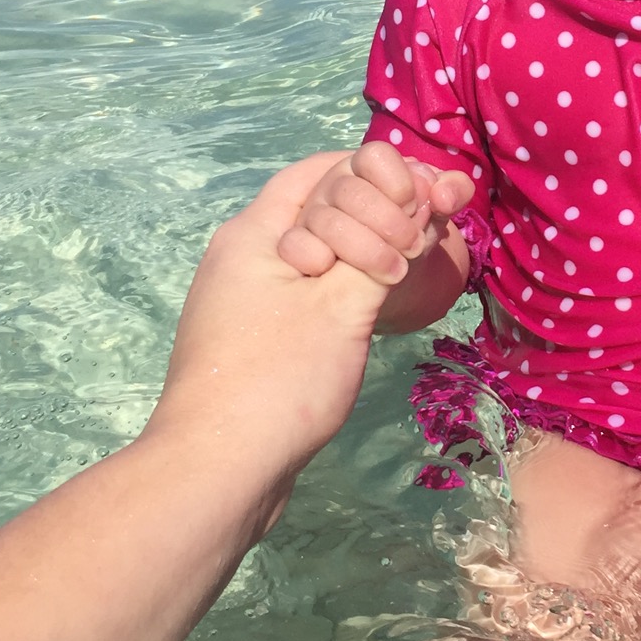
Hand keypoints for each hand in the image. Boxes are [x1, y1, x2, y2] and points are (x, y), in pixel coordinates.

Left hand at [153, 154, 392, 486]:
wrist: (217, 468)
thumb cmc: (278, 380)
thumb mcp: (342, 309)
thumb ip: (382, 254)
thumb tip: (419, 212)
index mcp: (254, 234)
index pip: (317, 172)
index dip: (372, 172)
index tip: (421, 191)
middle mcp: (242, 255)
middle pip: (317, 209)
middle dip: (374, 213)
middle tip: (423, 236)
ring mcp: (242, 297)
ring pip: (315, 253)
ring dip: (362, 254)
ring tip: (407, 271)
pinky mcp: (251, 335)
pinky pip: (304, 290)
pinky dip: (342, 288)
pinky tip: (372, 307)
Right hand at [276, 140, 474, 287]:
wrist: (385, 273)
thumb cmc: (409, 232)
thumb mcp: (436, 211)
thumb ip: (452, 192)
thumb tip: (443, 195)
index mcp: (368, 168)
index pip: (375, 155)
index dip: (399, 183)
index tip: (416, 207)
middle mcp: (334, 186)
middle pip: (350, 191)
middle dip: (389, 223)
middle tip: (413, 247)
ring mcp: (310, 215)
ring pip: (326, 221)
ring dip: (366, 251)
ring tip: (395, 271)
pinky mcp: (294, 246)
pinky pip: (295, 246)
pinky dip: (320, 261)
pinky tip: (344, 274)